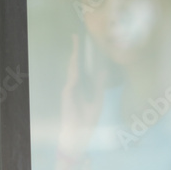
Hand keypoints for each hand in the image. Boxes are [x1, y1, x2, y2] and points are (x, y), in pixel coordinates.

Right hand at [58, 34, 106, 156]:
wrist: (79, 134)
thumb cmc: (87, 119)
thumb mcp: (98, 100)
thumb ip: (100, 85)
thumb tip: (103, 70)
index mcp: (82, 85)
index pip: (83, 66)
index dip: (83, 54)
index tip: (85, 41)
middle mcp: (74, 85)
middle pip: (75, 64)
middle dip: (76, 50)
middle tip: (77, 36)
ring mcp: (69, 89)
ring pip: (72, 69)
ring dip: (74, 57)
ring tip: (75, 44)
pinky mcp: (67, 95)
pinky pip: (71, 81)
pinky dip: (74, 72)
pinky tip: (76, 63)